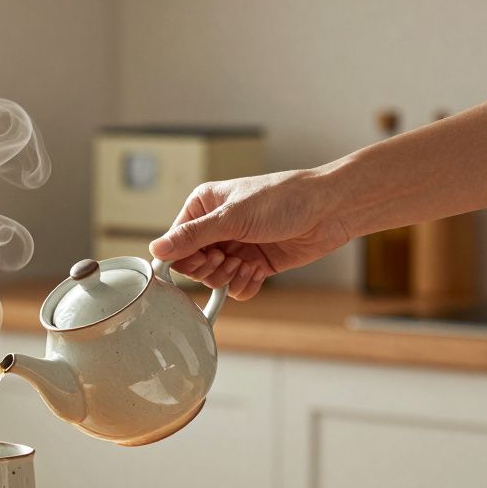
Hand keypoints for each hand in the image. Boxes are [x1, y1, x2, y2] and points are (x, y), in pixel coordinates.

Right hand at [149, 169, 351, 299]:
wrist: (330, 209)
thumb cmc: (284, 199)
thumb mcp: (233, 217)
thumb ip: (192, 236)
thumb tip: (156, 250)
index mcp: (203, 207)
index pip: (176, 243)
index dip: (186, 259)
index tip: (206, 259)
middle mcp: (216, 228)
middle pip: (193, 266)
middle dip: (211, 270)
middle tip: (229, 260)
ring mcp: (236, 247)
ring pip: (215, 279)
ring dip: (230, 278)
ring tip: (248, 263)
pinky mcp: (254, 264)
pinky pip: (236, 288)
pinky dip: (246, 285)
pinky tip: (260, 271)